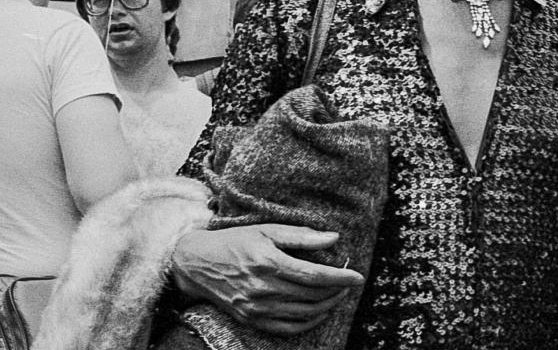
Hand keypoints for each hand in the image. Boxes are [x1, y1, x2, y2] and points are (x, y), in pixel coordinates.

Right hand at [170, 224, 365, 335]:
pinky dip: (309, 323)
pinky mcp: (252, 319)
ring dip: (328, 306)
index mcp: (269, 262)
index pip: (315, 274)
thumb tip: (334, 238)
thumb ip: (301, 236)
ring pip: (304, 313)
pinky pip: (288, 328)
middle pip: (313, 295)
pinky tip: (319, 312)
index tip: (358, 275)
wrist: (198, 264)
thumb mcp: (267, 230)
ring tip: (339, 294)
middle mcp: (264, 288)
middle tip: (350, 282)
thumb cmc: (235, 241)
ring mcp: (258, 307)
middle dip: (338, 290)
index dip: (340, 277)